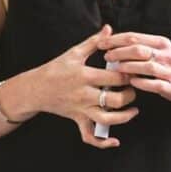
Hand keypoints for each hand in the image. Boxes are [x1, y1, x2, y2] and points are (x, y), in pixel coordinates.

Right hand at [37, 24, 138, 148]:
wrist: (35, 88)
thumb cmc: (55, 69)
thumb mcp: (74, 53)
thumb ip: (94, 42)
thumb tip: (109, 29)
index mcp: (85, 76)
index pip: (115, 78)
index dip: (129, 75)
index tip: (134, 71)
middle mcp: (84, 94)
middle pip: (115, 100)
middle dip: (130, 95)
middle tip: (133, 88)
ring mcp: (81, 109)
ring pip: (107, 119)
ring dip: (124, 117)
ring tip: (133, 110)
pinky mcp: (78, 120)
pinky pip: (90, 136)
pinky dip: (103, 142)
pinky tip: (115, 141)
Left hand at [98, 32, 170, 109]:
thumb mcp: (161, 50)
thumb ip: (141, 45)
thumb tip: (114, 41)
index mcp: (161, 43)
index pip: (134, 37)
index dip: (115, 39)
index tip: (101, 43)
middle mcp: (166, 55)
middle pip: (138, 50)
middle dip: (119, 52)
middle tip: (106, 56)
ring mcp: (170, 71)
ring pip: (146, 66)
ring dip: (127, 67)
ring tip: (114, 68)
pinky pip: (154, 84)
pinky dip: (141, 82)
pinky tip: (130, 82)